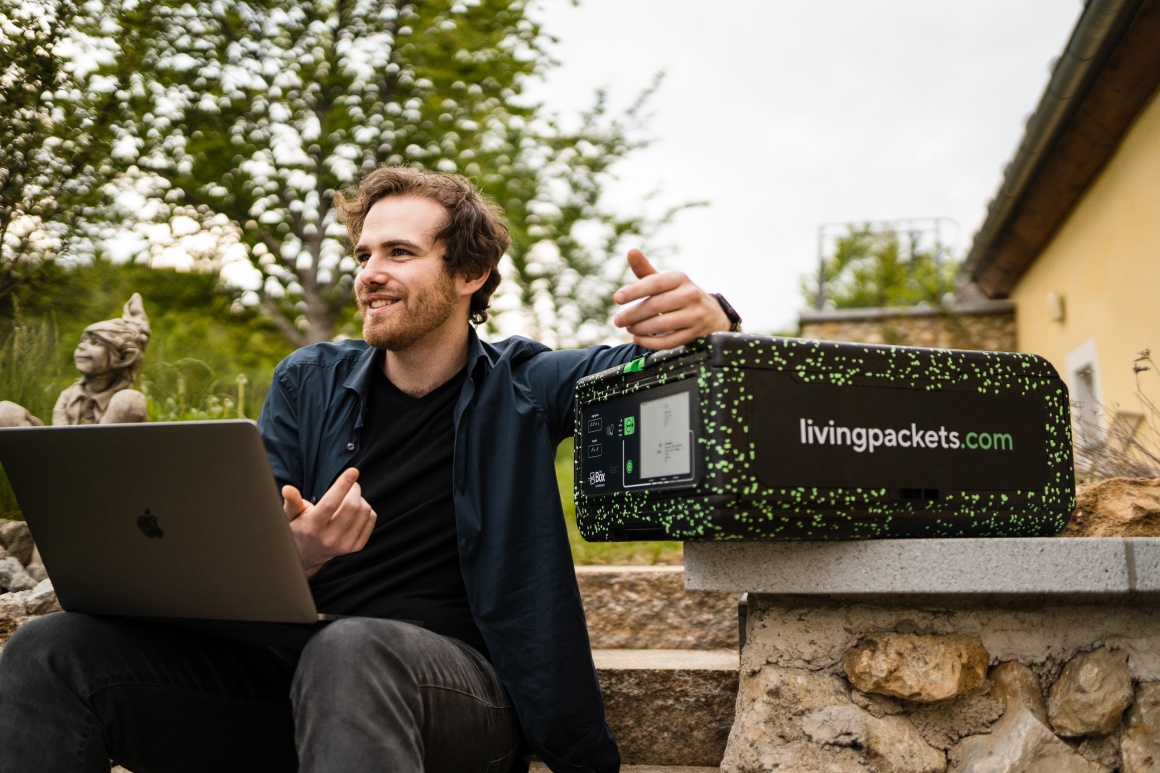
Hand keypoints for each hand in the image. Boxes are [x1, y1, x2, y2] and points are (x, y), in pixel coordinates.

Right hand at [283, 468, 376, 578]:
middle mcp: (330, 539)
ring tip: (349, 498)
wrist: (308, 554)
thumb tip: (287, 489)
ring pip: (364, 511)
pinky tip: (354, 510)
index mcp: (312, 528)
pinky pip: (371, 518)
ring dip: (360, 498)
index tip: (353, 471)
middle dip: (354, 489)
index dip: (343, 485)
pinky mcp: (356, 547)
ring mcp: (345, 545)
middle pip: (352, 506)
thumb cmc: (300, 527)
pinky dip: (366, 509)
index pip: (331, 504)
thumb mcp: (290, 515)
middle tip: (350, 484)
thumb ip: (292, 501)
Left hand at [612, 249, 732, 349]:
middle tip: (617, 320)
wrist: (712, 314)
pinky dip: (650, 342)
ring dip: (640, 329)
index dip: (634, 291)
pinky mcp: (696, 333)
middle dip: (632, 315)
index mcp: (680, 278)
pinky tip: (638, 339)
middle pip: (655, 306)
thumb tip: (631, 251)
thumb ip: (646, 270)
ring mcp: (695, 315)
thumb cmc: (680, 295)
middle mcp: (690, 295)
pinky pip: (669, 341)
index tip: (616, 299)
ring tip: (629, 328)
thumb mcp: (666, 282)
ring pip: (661, 325)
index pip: (654, 283)